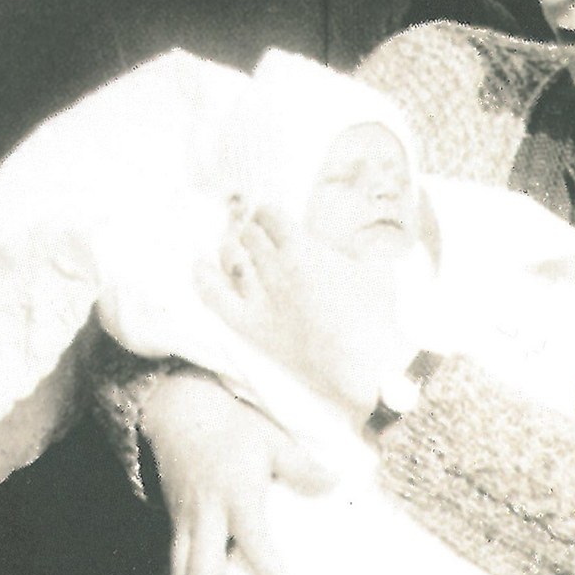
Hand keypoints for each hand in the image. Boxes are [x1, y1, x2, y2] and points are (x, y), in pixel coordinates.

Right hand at [140, 369, 331, 574]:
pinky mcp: (173, 524)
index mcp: (237, 497)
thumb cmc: (232, 427)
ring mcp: (184, 523)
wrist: (179, 412)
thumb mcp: (273, 440)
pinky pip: (174, 566)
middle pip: (202, 574)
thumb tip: (339, 483)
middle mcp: (207, 516)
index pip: (255, 545)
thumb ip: (303, 467)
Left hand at [219, 206, 409, 421]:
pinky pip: (214, 295)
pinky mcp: (250, 325)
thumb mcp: (373, 264)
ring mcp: (259, 297)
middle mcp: (275, 268)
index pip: (271, 216)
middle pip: (250, 235)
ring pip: (232, 258)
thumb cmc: (375, 314)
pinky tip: (199, 263)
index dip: (267, 211)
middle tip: (253, 229)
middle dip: (250, 226)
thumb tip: (354, 232)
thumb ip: (356, 245)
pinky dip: (203, 276)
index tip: (268, 213)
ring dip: (231, 244)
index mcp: (302, 249)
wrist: (364, 363)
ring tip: (234, 242)